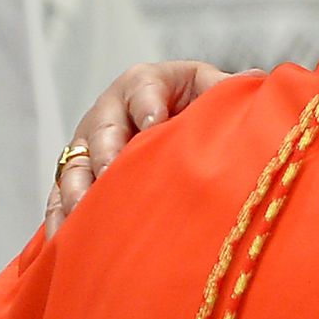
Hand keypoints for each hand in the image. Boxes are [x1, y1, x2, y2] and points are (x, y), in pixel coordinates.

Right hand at [45, 60, 239, 235]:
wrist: (175, 124)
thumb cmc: (198, 102)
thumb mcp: (212, 88)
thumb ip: (227, 88)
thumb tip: (258, 78)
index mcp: (145, 83)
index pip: (143, 89)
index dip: (148, 104)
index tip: (155, 122)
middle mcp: (110, 111)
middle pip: (103, 129)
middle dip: (108, 151)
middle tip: (115, 171)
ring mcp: (88, 145)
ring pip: (76, 166)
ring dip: (78, 188)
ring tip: (86, 210)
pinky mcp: (77, 177)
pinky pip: (60, 198)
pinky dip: (62, 218)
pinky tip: (66, 239)